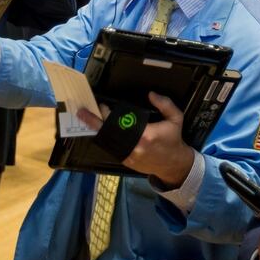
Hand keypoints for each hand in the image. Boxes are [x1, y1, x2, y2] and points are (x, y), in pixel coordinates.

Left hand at [77, 91, 194, 187]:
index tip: (101, 106)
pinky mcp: (126, 161)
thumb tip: (151, 94)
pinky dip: (104, 139)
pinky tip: (96, 130)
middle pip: (110, 132)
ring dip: (95, 130)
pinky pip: (112, 148)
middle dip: (96, 121)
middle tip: (84, 112)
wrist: (173, 165)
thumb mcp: (176, 119)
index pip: (122, 122)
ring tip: (84, 119)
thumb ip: (165, 104)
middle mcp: (135, 147)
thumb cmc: (173, 139)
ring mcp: (129, 155)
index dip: (109, 114)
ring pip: (108, 141)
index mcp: (146, 135)